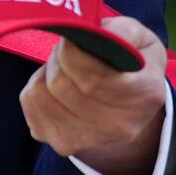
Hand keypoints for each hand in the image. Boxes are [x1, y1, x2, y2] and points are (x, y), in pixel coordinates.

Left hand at [19, 16, 168, 174]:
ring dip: (46, 71)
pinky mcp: (63, 143)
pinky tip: (57, 86)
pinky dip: (36, 85)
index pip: (93, 80)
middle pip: (61, 85)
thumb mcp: (139, 37)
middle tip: (69, 49)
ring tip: (65, 67)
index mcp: (145, 96)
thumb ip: (121, 31)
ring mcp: (90, 140)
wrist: (130, 107)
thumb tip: (92, 35)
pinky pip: (30, 104)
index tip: (74, 38)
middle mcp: (120, 126)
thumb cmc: (132, 62)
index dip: (72, 52)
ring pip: (41, 94)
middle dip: (59, 57)